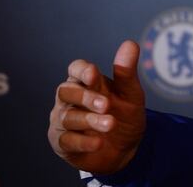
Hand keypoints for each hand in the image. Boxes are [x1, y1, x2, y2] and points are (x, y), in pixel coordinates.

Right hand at [48, 40, 146, 174]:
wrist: (126, 148)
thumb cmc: (124, 115)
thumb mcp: (130, 94)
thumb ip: (126, 72)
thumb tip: (130, 44)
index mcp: (85, 82)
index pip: (75, 69)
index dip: (82, 71)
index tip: (93, 74)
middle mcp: (70, 99)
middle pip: (66, 91)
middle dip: (86, 97)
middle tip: (106, 105)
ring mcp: (63, 121)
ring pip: (67, 116)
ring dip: (90, 120)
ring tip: (110, 124)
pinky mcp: (62, 143)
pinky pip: (66, 140)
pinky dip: (83, 141)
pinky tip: (98, 143)